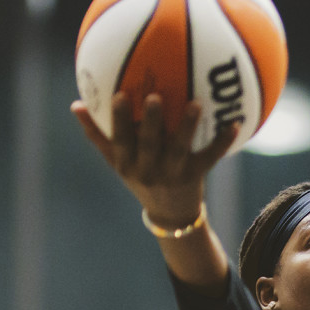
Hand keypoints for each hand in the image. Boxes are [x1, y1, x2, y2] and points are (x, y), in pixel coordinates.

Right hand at [72, 92, 238, 226]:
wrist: (170, 214)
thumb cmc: (140, 177)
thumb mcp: (117, 162)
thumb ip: (97, 135)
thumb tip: (75, 104)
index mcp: (127, 164)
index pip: (120, 140)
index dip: (119, 120)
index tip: (119, 95)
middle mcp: (149, 171)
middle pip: (149, 145)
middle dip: (151, 122)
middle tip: (154, 97)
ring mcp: (173, 174)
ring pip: (180, 149)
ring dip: (187, 126)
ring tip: (195, 104)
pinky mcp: (196, 176)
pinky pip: (210, 157)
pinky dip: (223, 142)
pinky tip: (234, 124)